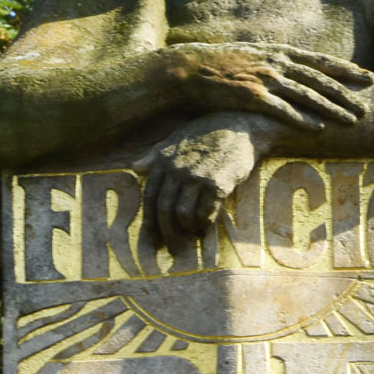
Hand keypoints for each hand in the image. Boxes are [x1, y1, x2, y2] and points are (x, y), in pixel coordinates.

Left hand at [136, 114, 263, 254]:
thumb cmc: (206, 132)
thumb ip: (154, 155)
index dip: (150, 221)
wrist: (239, 124)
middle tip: (173, 249)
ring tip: (193, 234)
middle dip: (167, 234)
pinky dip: (204, 223)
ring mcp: (197, 176)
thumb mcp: (176, 139)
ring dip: (187, 229)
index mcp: (164, 160)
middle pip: (165, 210)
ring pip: (184, 214)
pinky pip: (206, 212)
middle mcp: (178, 169)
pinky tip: (207, 224)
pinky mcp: (218, 183)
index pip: (150, 197)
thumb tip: (134, 166)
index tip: (153, 239)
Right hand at [160, 41, 372, 131]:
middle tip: (368, 106)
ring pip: (307, 95)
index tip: (367, 77)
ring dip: (332, 109)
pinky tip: (318, 130)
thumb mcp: (252, 56)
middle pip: (319, 79)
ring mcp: (264, 79)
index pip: (319, 61)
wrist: (188, 69)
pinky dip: (302, 120)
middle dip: (347, 93)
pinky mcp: (250, 97)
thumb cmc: (219, 65)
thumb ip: (274, 62)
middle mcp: (275, 63)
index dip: (345, 69)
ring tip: (352, 120)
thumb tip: (292, 71)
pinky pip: (282, 111)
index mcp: (278, 52)